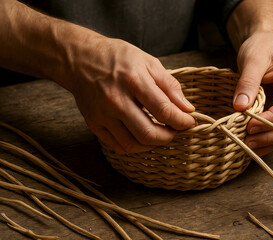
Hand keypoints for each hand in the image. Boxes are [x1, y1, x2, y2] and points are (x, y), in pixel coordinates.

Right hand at [66, 38, 195, 152]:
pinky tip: (144, 138)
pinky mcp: (94, 124)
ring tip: (162, 134)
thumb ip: (170, 86)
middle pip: (148, 133)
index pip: (164, 110)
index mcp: (133, 81)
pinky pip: (118, 146)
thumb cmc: (118, 58)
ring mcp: (102, 115)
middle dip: (169, 136)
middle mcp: (116, 100)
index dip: (182, 121)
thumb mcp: (148, 63)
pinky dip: (136, 147)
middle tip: (176, 130)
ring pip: (133, 144)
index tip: (190, 122)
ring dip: (154, 144)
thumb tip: (187, 108)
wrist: (80, 59)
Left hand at [233, 31, 272, 155]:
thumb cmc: (260, 48)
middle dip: (268, 136)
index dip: (269, 121)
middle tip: (246, 142)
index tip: (249, 126)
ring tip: (245, 146)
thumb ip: (248, 82)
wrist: (263, 45)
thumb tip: (240, 107)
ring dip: (266, 142)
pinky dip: (263, 139)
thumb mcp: (253, 60)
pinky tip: (249, 144)